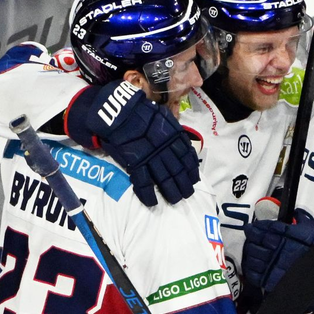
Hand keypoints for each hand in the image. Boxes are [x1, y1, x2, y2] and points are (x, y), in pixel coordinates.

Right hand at [65, 79, 199, 206]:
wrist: (119, 112)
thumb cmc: (140, 111)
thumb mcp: (162, 116)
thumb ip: (172, 128)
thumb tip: (180, 139)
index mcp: (173, 136)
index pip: (187, 157)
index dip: (192, 170)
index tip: (195, 179)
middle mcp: (165, 149)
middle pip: (178, 171)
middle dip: (184, 185)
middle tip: (187, 194)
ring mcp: (151, 158)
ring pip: (165, 179)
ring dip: (171, 192)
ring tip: (175, 200)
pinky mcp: (135, 164)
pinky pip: (143, 183)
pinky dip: (148, 194)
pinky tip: (153, 202)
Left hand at [242, 210, 313, 313]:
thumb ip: (303, 221)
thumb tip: (295, 213)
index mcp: (289, 238)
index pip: (268, 229)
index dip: (258, 226)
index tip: (253, 226)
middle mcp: (280, 251)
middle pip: (258, 242)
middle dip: (251, 236)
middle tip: (249, 233)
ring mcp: (275, 267)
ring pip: (253, 257)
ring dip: (249, 251)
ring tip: (249, 247)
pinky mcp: (273, 282)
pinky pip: (255, 274)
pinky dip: (250, 268)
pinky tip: (251, 263)